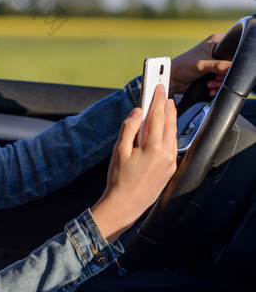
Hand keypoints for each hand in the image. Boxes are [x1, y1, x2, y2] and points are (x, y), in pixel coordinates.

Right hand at [91, 85, 177, 241]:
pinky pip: (173, 145)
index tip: (158, 87)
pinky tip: (164, 129)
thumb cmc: (120, 180)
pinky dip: (169, 133)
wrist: (125, 204)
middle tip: (164, 92)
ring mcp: (170, 162)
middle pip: (169, 122)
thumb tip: (137, 112)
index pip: (157, 116)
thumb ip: (129, 128)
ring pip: (173, 133)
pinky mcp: (170, 169)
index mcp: (153, 147)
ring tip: (166, 107)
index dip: (158, 99)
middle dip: (167, 106)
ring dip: (170, 118)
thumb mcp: (119, 151)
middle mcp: (166, 154)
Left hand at [170, 34, 230, 96]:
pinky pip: (223, 82)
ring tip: (209, 84)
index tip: (226, 69)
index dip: (233, 60)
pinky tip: (209, 88)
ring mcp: (216, 63)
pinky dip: (217, 87)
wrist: (173, 79)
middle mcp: (217, 51)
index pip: (234, 48)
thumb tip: (231, 67)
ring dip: (220, 83)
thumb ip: (218, 66)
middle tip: (215, 78)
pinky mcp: (214, 73)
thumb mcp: (201, 65)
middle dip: (224, 75)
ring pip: (229, 75)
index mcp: (216, 42)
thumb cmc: (182, 66)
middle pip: (233, 64)